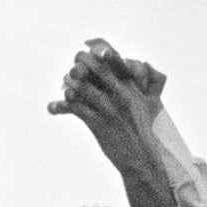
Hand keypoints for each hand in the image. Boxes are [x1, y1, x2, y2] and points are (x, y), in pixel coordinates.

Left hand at [47, 39, 166, 173]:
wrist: (141, 159)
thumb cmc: (142, 131)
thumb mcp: (148, 105)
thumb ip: (141, 86)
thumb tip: (139, 67)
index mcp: (131, 87)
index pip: (114, 59)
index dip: (98, 50)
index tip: (87, 46)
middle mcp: (121, 94)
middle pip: (95, 68)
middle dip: (80, 63)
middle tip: (73, 67)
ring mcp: (109, 109)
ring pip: (82, 86)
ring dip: (69, 83)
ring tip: (65, 83)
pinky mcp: (99, 125)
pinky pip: (77, 108)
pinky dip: (65, 103)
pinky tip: (57, 104)